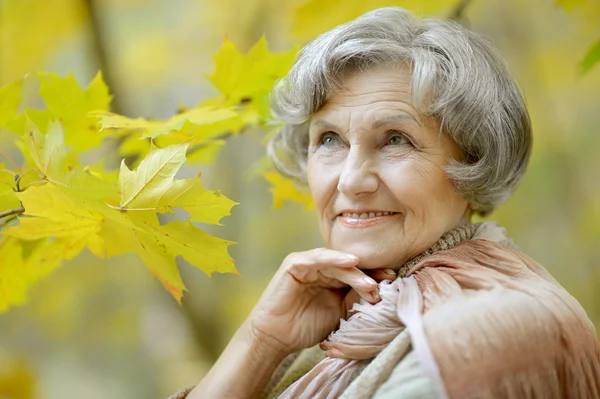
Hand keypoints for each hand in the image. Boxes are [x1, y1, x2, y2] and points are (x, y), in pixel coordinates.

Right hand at [246, 248, 396, 353]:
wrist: (277, 337)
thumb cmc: (305, 327)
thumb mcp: (338, 312)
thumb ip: (355, 299)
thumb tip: (380, 290)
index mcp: (332, 278)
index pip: (357, 272)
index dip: (375, 275)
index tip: (395, 281)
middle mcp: (321, 268)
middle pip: (350, 265)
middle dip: (370, 272)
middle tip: (388, 279)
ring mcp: (307, 264)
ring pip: (337, 262)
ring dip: (355, 270)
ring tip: (370, 281)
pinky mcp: (295, 263)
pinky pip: (318, 258)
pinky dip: (334, 259)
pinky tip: (350, 262)